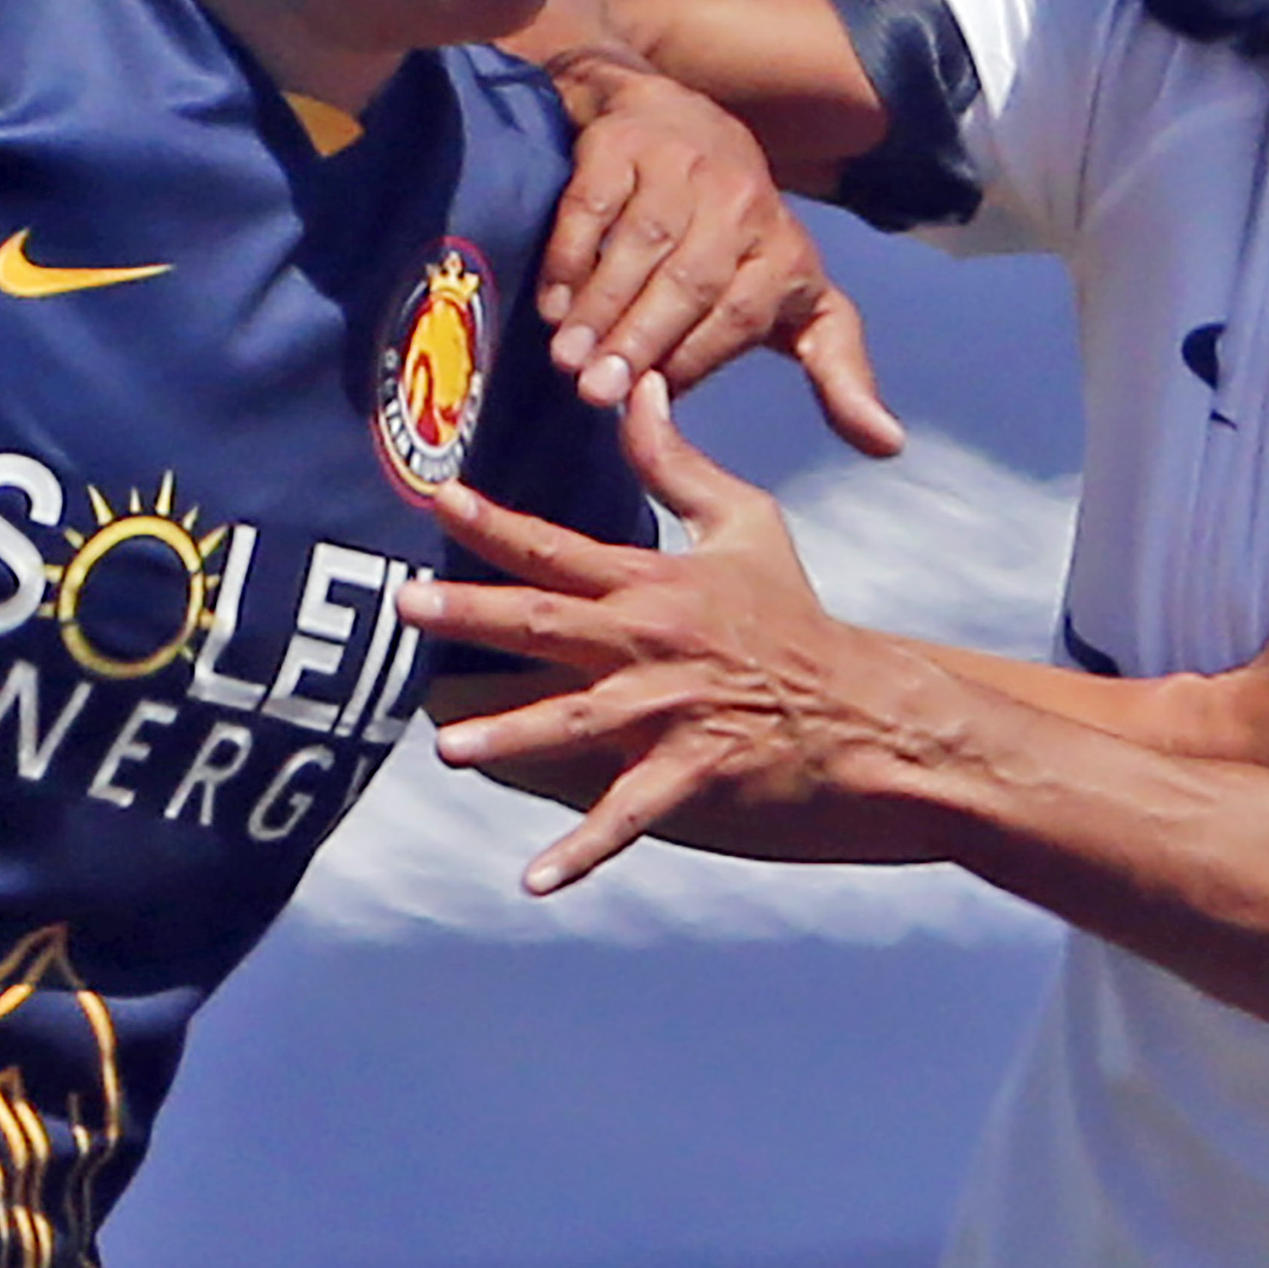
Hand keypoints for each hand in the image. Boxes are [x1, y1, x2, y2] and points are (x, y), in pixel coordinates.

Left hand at [409, 377, 957, 890]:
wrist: (862, 708)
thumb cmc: (796, 618)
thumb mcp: (745, 524)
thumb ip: (677, 462)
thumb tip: (634, 386)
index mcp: (654, 584)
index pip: (558, 547)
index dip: (495, 523)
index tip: (437, 499)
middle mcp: (652, 642)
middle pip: (547, 622)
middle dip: (472, 612)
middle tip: (406, 603)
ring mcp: (670, 710)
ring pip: (575, 721)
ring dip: (511, 734)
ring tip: (452, 748)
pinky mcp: (693, 772)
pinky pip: (627, 815)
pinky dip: (583, 851)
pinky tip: (534, 881)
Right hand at [538, 45, 905, 456]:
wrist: (671, 116)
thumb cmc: (733, 238)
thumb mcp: (799, 300)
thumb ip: (839, 370)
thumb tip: (888, 446)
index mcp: (787, 251)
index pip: (742, 315)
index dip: (695, 360)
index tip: (651, 404)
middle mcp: (743, 203)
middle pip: (690, 283)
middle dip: (641, 342)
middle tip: (595, 393)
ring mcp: (684, 165)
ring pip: (640, 246)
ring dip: (599, 308)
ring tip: (566, 359)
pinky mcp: (625, 143)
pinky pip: (593, 207)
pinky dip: (569, 258)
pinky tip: (551, 303)